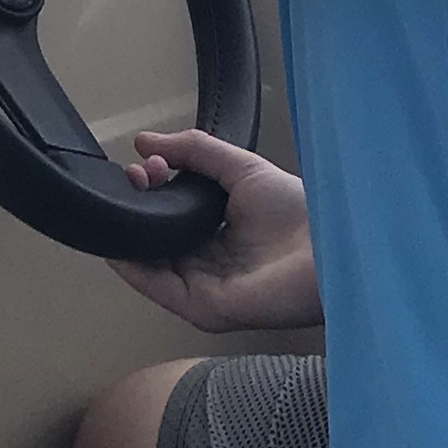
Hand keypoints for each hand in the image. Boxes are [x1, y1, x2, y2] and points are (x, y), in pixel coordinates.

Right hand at [109, 131, 323, 331]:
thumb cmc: (298, 212)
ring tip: (120, 199)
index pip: (172, 215)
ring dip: (130, 232)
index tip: (145, 164)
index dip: (154, 189)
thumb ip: (195, 151)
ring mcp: (203, 288)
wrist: (330, 246)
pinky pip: (156, 287)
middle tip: (132, 178)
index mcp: (220, 235)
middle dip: (139, 207)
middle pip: (157, 240)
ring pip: (150, 264)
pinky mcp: (203, 307)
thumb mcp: (240, 168)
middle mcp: (208, 264)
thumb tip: (143, 141)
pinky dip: (131, 266)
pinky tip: (117, 240)